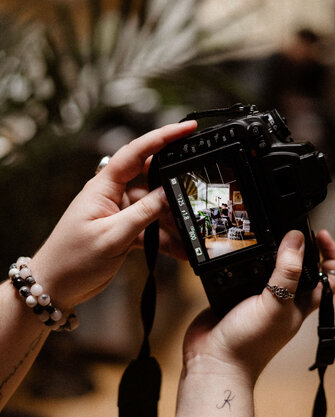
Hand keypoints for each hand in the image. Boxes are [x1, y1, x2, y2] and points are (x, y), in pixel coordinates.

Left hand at [29, 121, 196, 309]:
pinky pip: (150, 229)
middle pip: (151, 180)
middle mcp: (111, 196)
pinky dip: (165, 239)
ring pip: (154, 209)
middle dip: (174, 186)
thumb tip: (169, 193)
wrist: (55, 287)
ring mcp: (118, 214)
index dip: (162, 137)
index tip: (186, 129)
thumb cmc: (72, 259)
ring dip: (172, 222)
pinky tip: (180, 249)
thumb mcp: (112, 236)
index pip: (135, 153)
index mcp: (103, 187)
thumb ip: (143, 214)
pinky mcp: (123, 232)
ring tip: (190, 235)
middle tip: (197, 192)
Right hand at [183, 229, 334, 383]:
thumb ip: (288, 272)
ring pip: (269, 267)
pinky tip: (236, 250)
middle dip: (297, 246)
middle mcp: (283, 300)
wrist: (213, 361)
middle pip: (299, 267)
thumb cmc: (250, 344)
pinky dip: (241, 259)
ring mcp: (259, 298)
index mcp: (301, 304)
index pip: (328, 277)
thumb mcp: (276, 304)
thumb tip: (296, 238)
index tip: (319, 234)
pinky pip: (242, 272)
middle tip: (288, 227)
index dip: (330, 255)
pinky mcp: (236, 295)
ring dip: (267, 251)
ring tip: (262, 234)